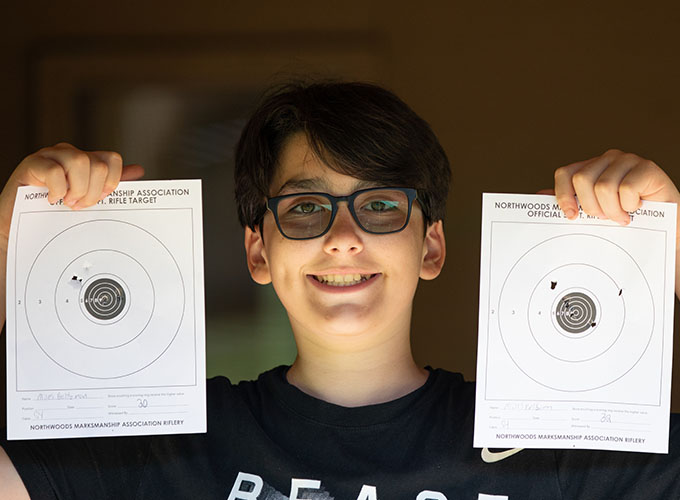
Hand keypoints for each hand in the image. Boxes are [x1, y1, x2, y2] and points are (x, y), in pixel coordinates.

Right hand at [0, 142, 143, 239]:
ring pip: (80, 161)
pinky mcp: (32, 164)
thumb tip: (139, 170)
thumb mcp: (87, 199)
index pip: (112, 159)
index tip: (102, 198)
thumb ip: (110, 184)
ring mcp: (50, 156)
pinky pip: (54, 170)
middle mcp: (69, 154)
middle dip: (94, 191)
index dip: (112, 181)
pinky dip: (57, 189)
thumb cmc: (54, 212)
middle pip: (98, 163)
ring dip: (78, 188)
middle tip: (80, 205)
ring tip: (67, 202)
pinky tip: (51, 199)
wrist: (19, 224)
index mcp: (85, 161)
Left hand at [553, 148, 679, 232]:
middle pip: (582, 180)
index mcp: (591, 168)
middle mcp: (607, 160)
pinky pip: (627, 188)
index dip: (563, 195)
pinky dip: (629, 205)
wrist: (663, 226)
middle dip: (591, 206)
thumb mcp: (593, 212)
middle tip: (604, 217)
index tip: (572, 215)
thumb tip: (538, 196)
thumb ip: (569, 202)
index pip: (565, 173)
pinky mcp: (648, 168)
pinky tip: (636, 208)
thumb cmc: (626, 217)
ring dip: (612, 210)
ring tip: (621, 217)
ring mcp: (628, 161)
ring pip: (604, 186)